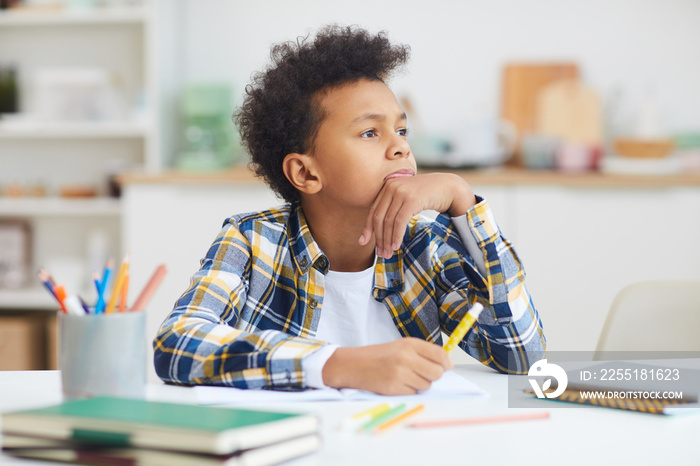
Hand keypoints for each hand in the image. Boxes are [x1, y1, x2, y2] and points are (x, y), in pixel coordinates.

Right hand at [321, 338, 453, 394]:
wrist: (354, 365)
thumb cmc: (379, 356)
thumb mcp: (401, 346)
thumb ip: (423, 352)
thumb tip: (447, 364)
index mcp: (409, 344)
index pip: (439, 354)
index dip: (446, 362)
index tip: (446, 366)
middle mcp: (406, 357)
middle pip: (437, 372)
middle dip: (433, 375)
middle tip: (423, 373)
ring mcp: (400, 373)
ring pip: (426, 385)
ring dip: (420, 384)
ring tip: (406, 377)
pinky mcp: (394, 388)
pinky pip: (414, 393)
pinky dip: (410, 390)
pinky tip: (398, 383)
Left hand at [359, 173, 475, 258]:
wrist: (448, 187)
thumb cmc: (427, 195)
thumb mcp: (406, 198)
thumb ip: (393, 207)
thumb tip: (379, 230)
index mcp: (387, 186)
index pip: (373, 210)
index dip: (368, 228)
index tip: (363, 242)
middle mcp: (392, 187)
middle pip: (379, 218)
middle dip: (378, 238)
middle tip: (380, 253)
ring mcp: (401, 192)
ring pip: (388, 221)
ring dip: (387, 240)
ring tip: (388, 253)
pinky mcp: (411, 199)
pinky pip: (399, 222)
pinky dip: (396, 236)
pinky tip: (396, 246)